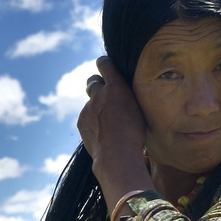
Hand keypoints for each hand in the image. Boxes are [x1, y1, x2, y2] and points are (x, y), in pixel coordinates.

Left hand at [77, 56, 152, 203]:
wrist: (117, 157)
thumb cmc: (135, 135)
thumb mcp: (139, 110)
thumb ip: (126, 97)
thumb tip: (122, 93)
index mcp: (116, 86)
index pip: (104, 63)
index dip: (104, 64)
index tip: (105, 65)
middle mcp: (99, 93)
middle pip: (92, 80)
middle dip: (97, 85)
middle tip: (105, 95)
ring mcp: (88, 108)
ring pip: (90, 102)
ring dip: (97, 108)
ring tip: (108, 123)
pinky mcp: (81, 121)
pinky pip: (86, 117)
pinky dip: (92, 122)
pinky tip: (102, 133)